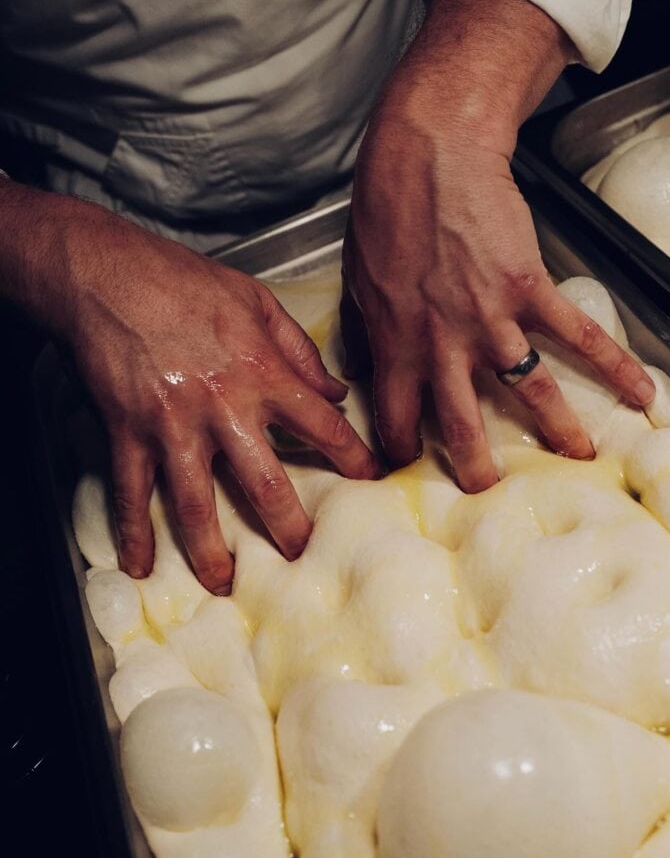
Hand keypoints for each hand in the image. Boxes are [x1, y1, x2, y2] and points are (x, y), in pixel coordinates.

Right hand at [0, 183, 379, 592]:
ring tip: (225, 584)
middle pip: (264, 482)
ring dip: (210, 550)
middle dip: (287, 526)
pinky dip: (133, 531)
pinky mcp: (128, 432)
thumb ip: (300, 350)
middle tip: (300, 556)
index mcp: (262, 373)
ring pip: (196, 502)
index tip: (373, 481)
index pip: (322, 426)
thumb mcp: (256, 301)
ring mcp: (173, 426)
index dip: (353, 457)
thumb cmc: (185, 282)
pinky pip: (131, 492)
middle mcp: (223, 408)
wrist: (107, 273)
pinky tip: (140, 564)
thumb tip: (337, 390)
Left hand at [342, 0, 654, 490]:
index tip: (406, 465)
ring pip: (527, 390)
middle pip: (461, 424)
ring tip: (578, 457)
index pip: (397, 419)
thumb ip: (365, 336)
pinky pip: (577, 335)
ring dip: (555, 428)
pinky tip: (640, 394)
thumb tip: (358, 374)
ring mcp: (491, 320)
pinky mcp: (530, 290)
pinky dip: (614, 365)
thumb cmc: (384, 215)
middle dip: (474, 466)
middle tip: (486, 491)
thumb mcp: (358, 284)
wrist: (428, 157)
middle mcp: (444, 345)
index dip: (400, 449)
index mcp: (397, 346)